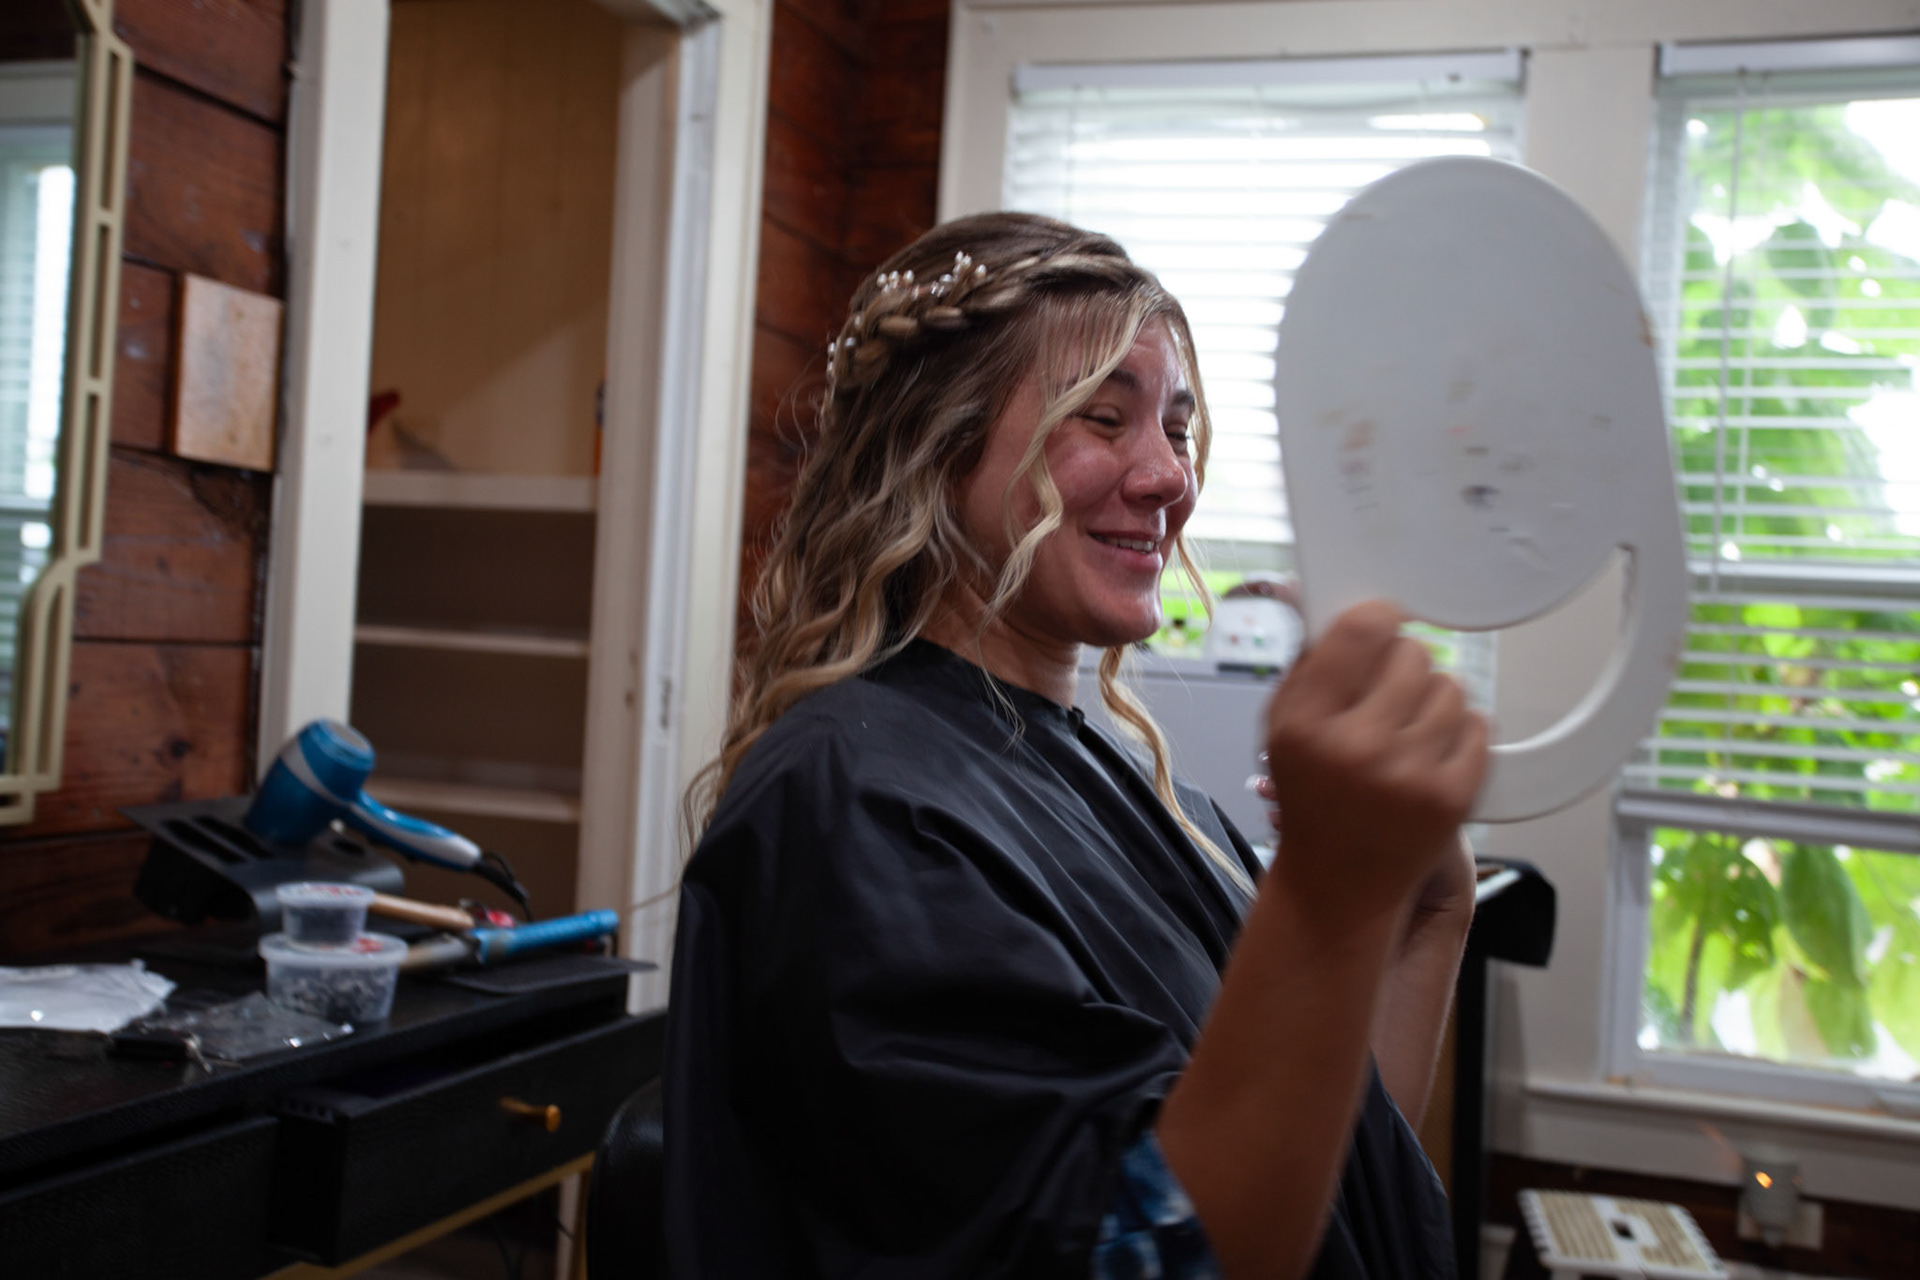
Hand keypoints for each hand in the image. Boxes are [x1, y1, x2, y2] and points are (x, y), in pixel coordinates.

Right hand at [1260, 601, 1488, 930]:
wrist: (1339, 885)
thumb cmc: (1313, 798)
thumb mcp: (1282, 729)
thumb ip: (1310, 666)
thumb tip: (1334, 601)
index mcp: (1304, 723)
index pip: (1360, 630)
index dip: (1378, 620)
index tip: (1382, 625)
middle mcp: (1356, 748)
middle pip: (1412, 655)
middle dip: (1402, 668)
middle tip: (1387, 699)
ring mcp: (1409, 775)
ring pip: (1450, 688)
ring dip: (1433, 702)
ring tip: (1408, 734)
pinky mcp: (1453, 798)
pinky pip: (1479, 725)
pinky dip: (1460, 734)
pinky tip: (1431, 756)